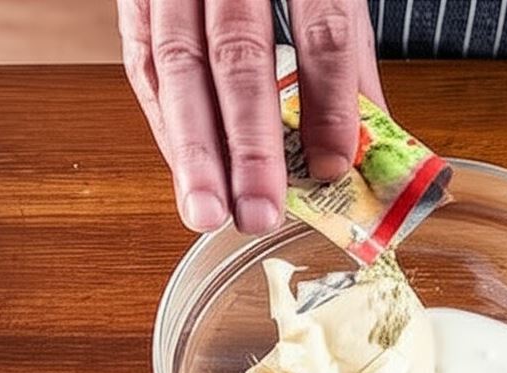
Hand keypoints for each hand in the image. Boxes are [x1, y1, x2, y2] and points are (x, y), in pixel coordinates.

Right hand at [118, 0, 385, 234]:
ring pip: (177, 61)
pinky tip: (184, 170)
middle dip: (248, 142)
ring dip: (192, 146)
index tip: (333, 165)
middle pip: (238, 53)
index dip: (328, 100)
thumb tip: (362, 153)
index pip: (322, 26)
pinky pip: (143, 60)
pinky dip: (164, 120)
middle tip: (258, 212)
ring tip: (208, 211)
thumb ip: (348, 65)